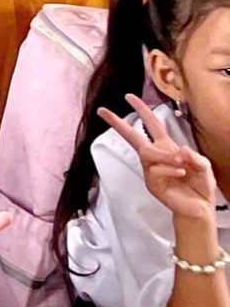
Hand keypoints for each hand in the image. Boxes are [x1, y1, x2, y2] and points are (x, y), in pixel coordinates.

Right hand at [100, 94, 225, 222]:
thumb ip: (196, 157)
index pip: (152, 125)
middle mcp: (155, 156)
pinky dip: (170, 169)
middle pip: (133, 136)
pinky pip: (155, 170)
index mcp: (167, 148)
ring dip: (165, 156)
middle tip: (102, 111)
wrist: (199, 208)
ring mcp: (151, 170)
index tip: (128, 97)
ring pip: (147, 153)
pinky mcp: (151, 183)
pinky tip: (180, 173)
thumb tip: (180, 149)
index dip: (142, 110)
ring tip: (181, 164)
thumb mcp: (204, 167)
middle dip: (117, 123)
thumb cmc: (200, 186)